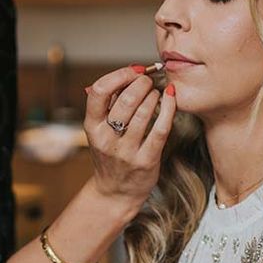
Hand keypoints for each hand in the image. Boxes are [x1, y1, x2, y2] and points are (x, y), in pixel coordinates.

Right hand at [84, 66, 175, 206]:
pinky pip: (160, 129)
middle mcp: (106, 139)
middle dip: (142, 83)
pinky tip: (171, 98)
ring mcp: (126, 151)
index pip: (100, 91)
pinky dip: (168, 108)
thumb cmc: (111, 154)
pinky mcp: (146, 160)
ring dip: (154, 95)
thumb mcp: (100, 129)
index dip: (120, 75)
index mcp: (91, 126)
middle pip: (125, 101)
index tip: (134, 70)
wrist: (116, 192)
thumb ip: (109, 103)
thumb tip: (128, 73)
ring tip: (156, 93)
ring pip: (143, 113)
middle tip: (149, 81)